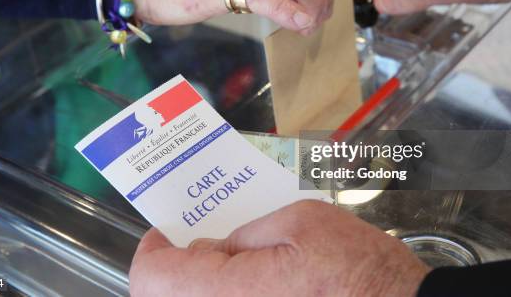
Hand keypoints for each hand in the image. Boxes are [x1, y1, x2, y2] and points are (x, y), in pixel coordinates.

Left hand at [129, 200, 429, 296]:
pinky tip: (253, 284)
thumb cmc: (358, 270)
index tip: (164, 231)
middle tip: (200, 244)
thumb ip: (244, 233)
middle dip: (173, 270)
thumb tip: (211, 248)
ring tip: (228, 262)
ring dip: (197, 287)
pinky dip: (223, 296)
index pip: (153, 278)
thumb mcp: (300, 221)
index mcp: (230, 293)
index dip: (151, 250)